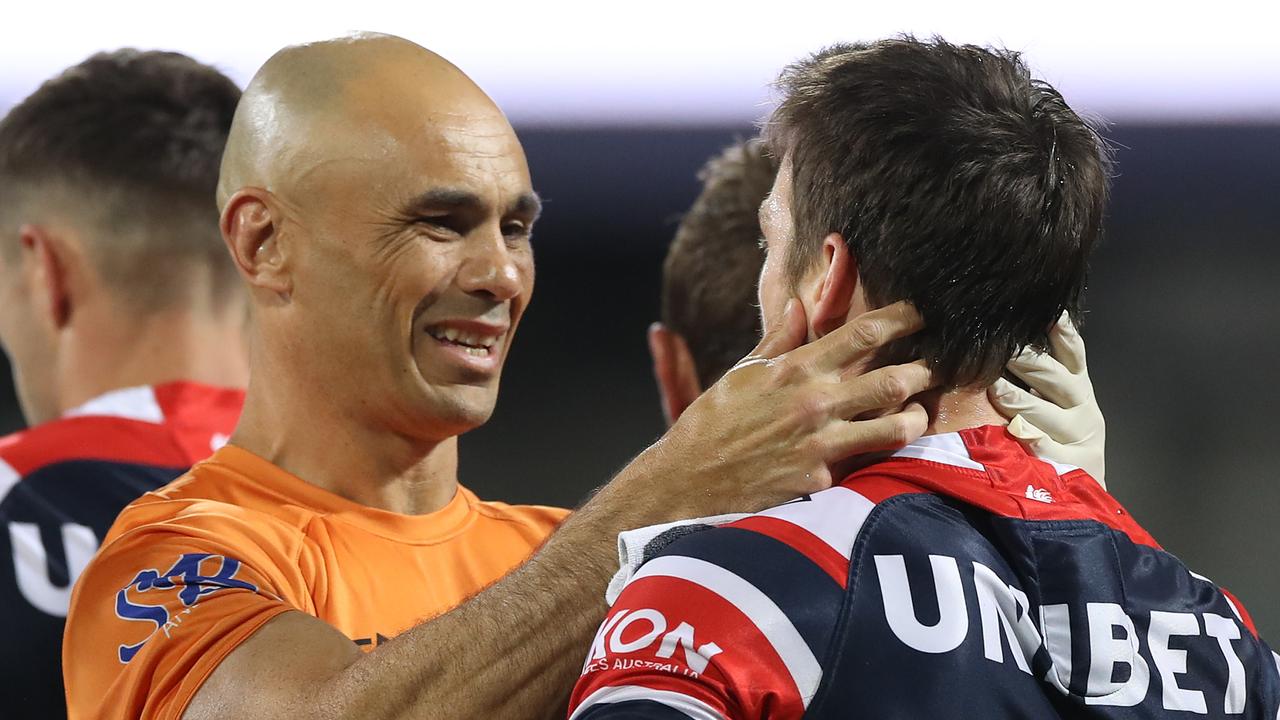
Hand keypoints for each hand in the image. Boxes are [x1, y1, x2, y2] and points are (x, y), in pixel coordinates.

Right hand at [644, 299, 935, 516]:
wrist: (687, 481)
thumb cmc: (712, 424)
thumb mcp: (742, 373)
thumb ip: (778, 340)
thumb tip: (800, 306)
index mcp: (795, 369)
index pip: (862, 334)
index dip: (901, 319)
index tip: (920, 313)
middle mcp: (814, 402)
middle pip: (893, 378)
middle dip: (925, 369)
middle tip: (937, 365)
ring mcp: (820, 443)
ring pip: (896, 425)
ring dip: (917, 416)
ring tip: (921, 411)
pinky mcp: (821, 480)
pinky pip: (866, 463)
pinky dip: (878, 455)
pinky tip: (887, 451)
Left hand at [990, 313, 1106, 486]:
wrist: (1086, 490)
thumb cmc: (1062, 438)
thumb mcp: (1058, 404)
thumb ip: (1043, 377)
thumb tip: (1011, 344)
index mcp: (1080, 390)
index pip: (1074, 356)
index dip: (1064, 335)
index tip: (1052, 315)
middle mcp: (1083, 409)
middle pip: (1057, 381)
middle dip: (1030, 363)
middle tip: (1004, 350)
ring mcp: (1079, 438)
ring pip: (1048, 415)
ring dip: (1021, 400)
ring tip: (996, 388)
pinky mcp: (1072, 466)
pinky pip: (1047, 449)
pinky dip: (1032, 440)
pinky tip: (1016, 431)